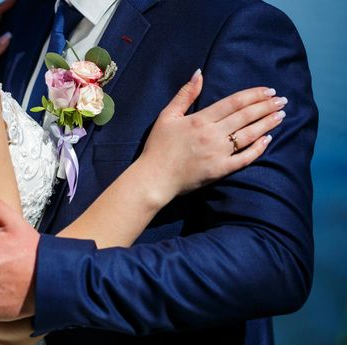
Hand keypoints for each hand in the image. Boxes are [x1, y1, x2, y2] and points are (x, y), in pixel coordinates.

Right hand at [137, 69, 285, 206]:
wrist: (155, 178)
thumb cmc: (158, 147)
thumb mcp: (167, 116)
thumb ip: (185, 94)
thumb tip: (199, 73)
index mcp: (200, 119)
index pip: (234, 103)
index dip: (253, 95)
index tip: (268, 90)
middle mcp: (212, 134)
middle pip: (245, 116)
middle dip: (266, 106)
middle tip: (282, 100)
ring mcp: (218, 153)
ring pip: (249, 135)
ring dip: (267, 124)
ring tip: (281, 115)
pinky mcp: (220, 170)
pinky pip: (244, 158)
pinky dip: (258, 148)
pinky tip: (268, 140)